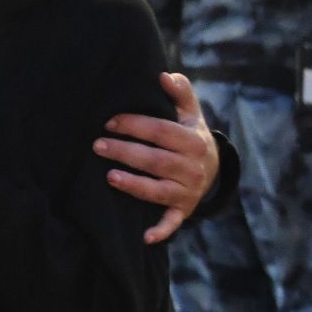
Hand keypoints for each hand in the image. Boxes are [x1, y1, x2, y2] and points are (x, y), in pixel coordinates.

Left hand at [96, 72, 219, 244]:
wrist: (215, 169)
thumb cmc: (191, 136)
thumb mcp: (191, 113)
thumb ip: (180, 92)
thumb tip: (164, 75)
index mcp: (194, 141)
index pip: (160, 131)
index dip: (134, 125)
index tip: (109, 122)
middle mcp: (193, 167)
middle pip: (155, 160)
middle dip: (125, 152)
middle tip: (97, 145)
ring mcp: (188, 191)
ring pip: (158, 190)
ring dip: (134, 185)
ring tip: (109, 177)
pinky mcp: (183, 210)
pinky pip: (173, 222)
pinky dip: (161, 230)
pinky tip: (144, 236)